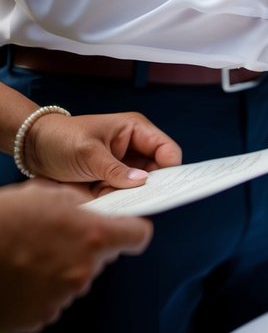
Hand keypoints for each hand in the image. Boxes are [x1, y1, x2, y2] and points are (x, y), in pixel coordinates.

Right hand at [0, 181, 152, 332]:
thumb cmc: (2, 220)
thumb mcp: (44, 195)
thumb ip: (78, 206)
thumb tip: (91, 213)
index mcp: (93, 237)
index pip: (138, 235)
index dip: (129, 230)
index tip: (121, 230)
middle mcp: (84, 271)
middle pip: (101, 260)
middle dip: (84, 250)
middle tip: (51, 240)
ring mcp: (62, 298)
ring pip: (74, 281)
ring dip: (59, 271)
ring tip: (26, 258)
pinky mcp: (39, 318)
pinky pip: (49, 302)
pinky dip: (38, 293)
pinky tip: (17, 278)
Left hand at [23, 111, 181, 190]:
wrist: (31, 149)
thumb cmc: (60, 139)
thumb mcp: (88, 153)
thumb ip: (115, 169)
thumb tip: (142, 183)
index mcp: (135, 130)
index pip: (167, 150)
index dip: (170, 168)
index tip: (165, 188)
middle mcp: (134, 148)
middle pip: (157, 171)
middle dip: (148, 186)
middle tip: (138, 199)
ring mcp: (123, 165)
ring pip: (140, 186)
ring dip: (129, 195)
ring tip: (112, 199)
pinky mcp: (111, 180)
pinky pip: (123, 194)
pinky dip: (116, 201)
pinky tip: (103, 202)